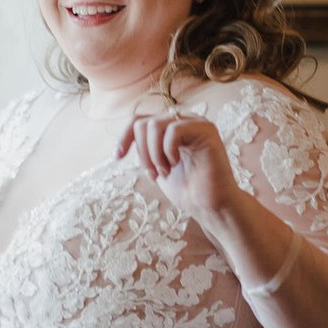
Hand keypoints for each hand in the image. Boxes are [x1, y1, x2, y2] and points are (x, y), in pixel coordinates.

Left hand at [117, 110, 239, 223]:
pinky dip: (168, 150)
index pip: (140, 120)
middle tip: (154, 175)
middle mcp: (184, 121)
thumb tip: (129, 135)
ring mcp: (196, 123)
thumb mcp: (156, 166)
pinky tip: (175, 164)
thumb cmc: (187, 190)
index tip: (117, 157)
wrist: (209, 207)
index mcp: (172, 128)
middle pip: (145, 123)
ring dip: (153, 154)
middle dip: (143, 152)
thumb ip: (146, 148)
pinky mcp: (206, 129)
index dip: (125, 137)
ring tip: (164, 172)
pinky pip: (173, 130)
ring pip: (155, 124)